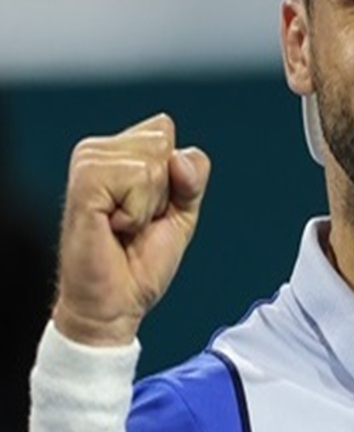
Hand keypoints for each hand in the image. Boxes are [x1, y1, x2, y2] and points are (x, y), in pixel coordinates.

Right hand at [52, 113, 210, 345]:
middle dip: (164, 190)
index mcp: (116, 152)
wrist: (116, 302)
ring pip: (151, 163)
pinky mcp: (82, 183)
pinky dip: (137, 212)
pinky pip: (136, 178)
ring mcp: (86, 165)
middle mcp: (97, 152)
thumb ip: (193, 176)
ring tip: (123, 226)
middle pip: (162, 141)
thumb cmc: (140, 260)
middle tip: (136, 221)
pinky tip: (114, 227)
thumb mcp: (182, 211)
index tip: (152, 209)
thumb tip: (177, 157)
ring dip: (148, 205)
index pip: (164, 130)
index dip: (175, 176)